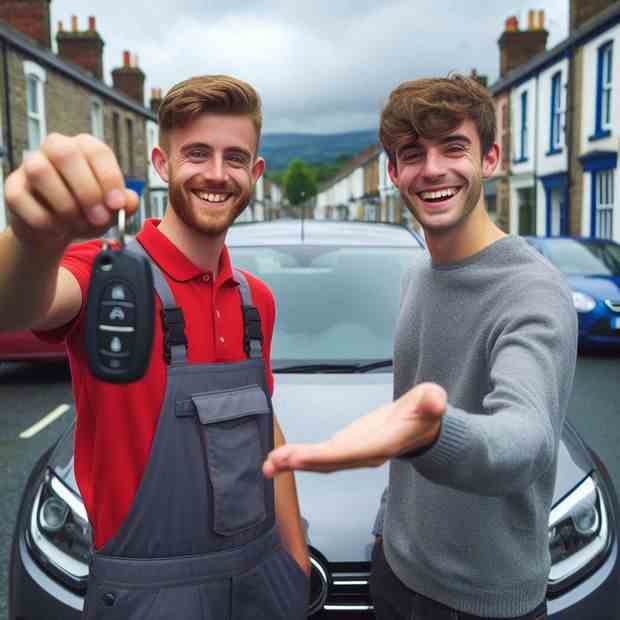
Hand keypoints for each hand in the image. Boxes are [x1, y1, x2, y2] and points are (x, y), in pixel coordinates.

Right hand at [5, 133, 138, 252]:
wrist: (57, 232)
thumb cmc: (87, 214)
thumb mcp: (111, 211)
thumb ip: (125, 205)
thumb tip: (130, 200)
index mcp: (85, 148)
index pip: (97, 150)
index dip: (109, 178)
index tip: (117, 205)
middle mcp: (56, 149)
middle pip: (65, 153)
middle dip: (86, 190)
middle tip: (98, 218)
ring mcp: (30, 166)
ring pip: (40, 171)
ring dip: (64, 204)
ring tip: (77, 223)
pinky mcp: (13, 187)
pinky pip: (22, 199)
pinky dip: (44, 220)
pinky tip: (57, 228)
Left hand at [263, 382, 446, 476]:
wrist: (421, 427)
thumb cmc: (425, 412)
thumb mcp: (431, 400)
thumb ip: (432, 403)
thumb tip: (434, 403)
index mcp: (383, 444)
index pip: (353, 452)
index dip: (327, 456)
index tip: (302, 456)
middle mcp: (365, 455)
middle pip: (331, 462)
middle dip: (303, 462)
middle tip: (274, 462)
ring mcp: (353, 454)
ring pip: (322, 463)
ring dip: (295, 464)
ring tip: (268, 465)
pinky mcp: (345, 448)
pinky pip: (320, 456)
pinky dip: (299, 458)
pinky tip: (279, 459)